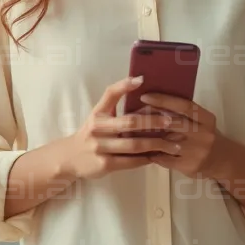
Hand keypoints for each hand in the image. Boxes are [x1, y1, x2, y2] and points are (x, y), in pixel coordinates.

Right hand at [55, 76, 178, 180]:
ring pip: (134, 145)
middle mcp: (98, 128)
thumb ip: (114, 103)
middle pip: (129, 122)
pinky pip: (130, 162)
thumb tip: (139, 83)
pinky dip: (146, 159)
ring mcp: (100, 147)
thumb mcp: (98, 116)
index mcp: (98, 113)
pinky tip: (158, 156)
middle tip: (170, 121)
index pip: (110, 94)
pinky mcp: (104, 164)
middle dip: (153, 121)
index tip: (142, 80)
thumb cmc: (91, 133)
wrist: (70, 158)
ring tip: (173, 144)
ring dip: (156, 144)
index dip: (124, 86)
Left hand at [133, 93, 221, 177]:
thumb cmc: (203, 135)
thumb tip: (153, 101)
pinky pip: (165, 159)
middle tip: (132, 114)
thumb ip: (183, 113)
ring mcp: (197, 152)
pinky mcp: (189, 166)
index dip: (164, 100)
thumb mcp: (200, 121)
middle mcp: (204, 134)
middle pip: (174, 123)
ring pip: (167, 142)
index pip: (184, 106)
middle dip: (151, 118)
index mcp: (206, 119)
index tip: (145, 96)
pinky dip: (153, 154)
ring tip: (131, 131)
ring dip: (148, 137)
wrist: (221, 160)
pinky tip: (141, 150)